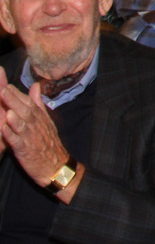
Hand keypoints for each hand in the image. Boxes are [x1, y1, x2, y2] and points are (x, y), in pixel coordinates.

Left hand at [0, 71, 71, 185]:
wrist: (57, 166)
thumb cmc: (47, 143)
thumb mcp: (45, 120)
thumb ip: (37, 103)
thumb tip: (35, 86)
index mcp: (38, 116)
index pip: (25, 100)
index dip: (14, 91)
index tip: (2, 81)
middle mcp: (35, 124)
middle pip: (23, 108)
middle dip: (12, 98)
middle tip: (1, 87)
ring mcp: (30, 136)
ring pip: (21, 122)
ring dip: (12, 112)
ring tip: (4, 105)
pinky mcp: (26, 150)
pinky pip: (17, 141)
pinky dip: (11, 133)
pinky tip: (4, 127)